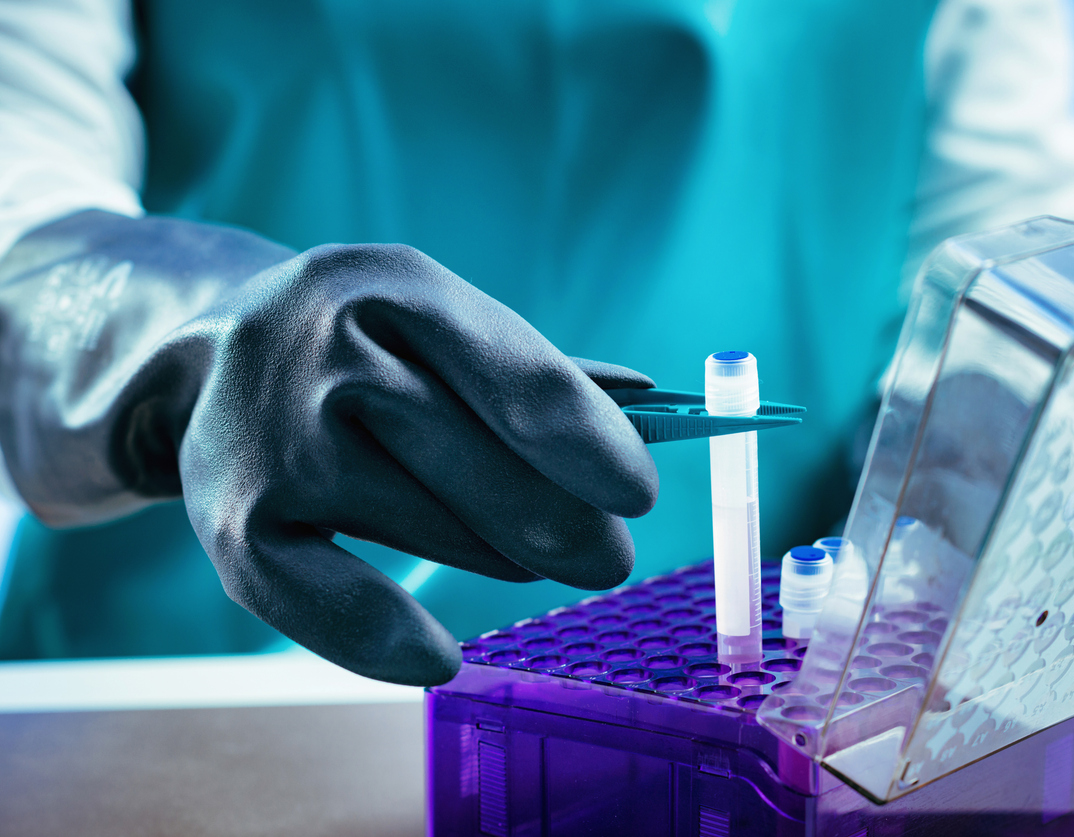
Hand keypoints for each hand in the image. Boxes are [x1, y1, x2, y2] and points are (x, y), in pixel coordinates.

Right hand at [0, 211, 658, 684]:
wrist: (206, 357)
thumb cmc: (365, 347)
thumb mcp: (439, 323)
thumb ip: (538, 372)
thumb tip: (656, 411)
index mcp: (403, 289)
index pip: (521, 381)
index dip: (591, 447)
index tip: (639, 498)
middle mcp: (331, 351)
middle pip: (486, 470)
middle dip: (563, 528)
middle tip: (604, 560)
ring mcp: (277, 435)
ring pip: (433, 533)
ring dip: (494, 557)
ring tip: (510, 550)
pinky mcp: (234, 517)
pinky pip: (326, 598)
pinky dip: (384, 638)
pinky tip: (437, 658)